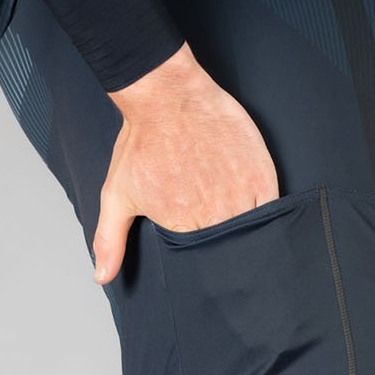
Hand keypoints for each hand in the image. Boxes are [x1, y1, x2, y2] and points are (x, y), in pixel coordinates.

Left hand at [93, 42, 278, 283]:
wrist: (167, 97)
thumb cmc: (142, 141)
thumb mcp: (117, 194)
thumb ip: (111, 240)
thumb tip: (102, 277)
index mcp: (182, 226)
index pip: (200, 257)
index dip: (201, 252)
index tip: (200, 242)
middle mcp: (214, 215)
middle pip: (228, 246)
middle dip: (225, 245)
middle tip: (216, 224)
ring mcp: (241, 195)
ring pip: (251, 230)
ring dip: (246, 230)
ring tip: (233, 215)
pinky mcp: (261, 174)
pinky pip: (272, 208)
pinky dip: (266, 212)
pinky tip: (254, 205)